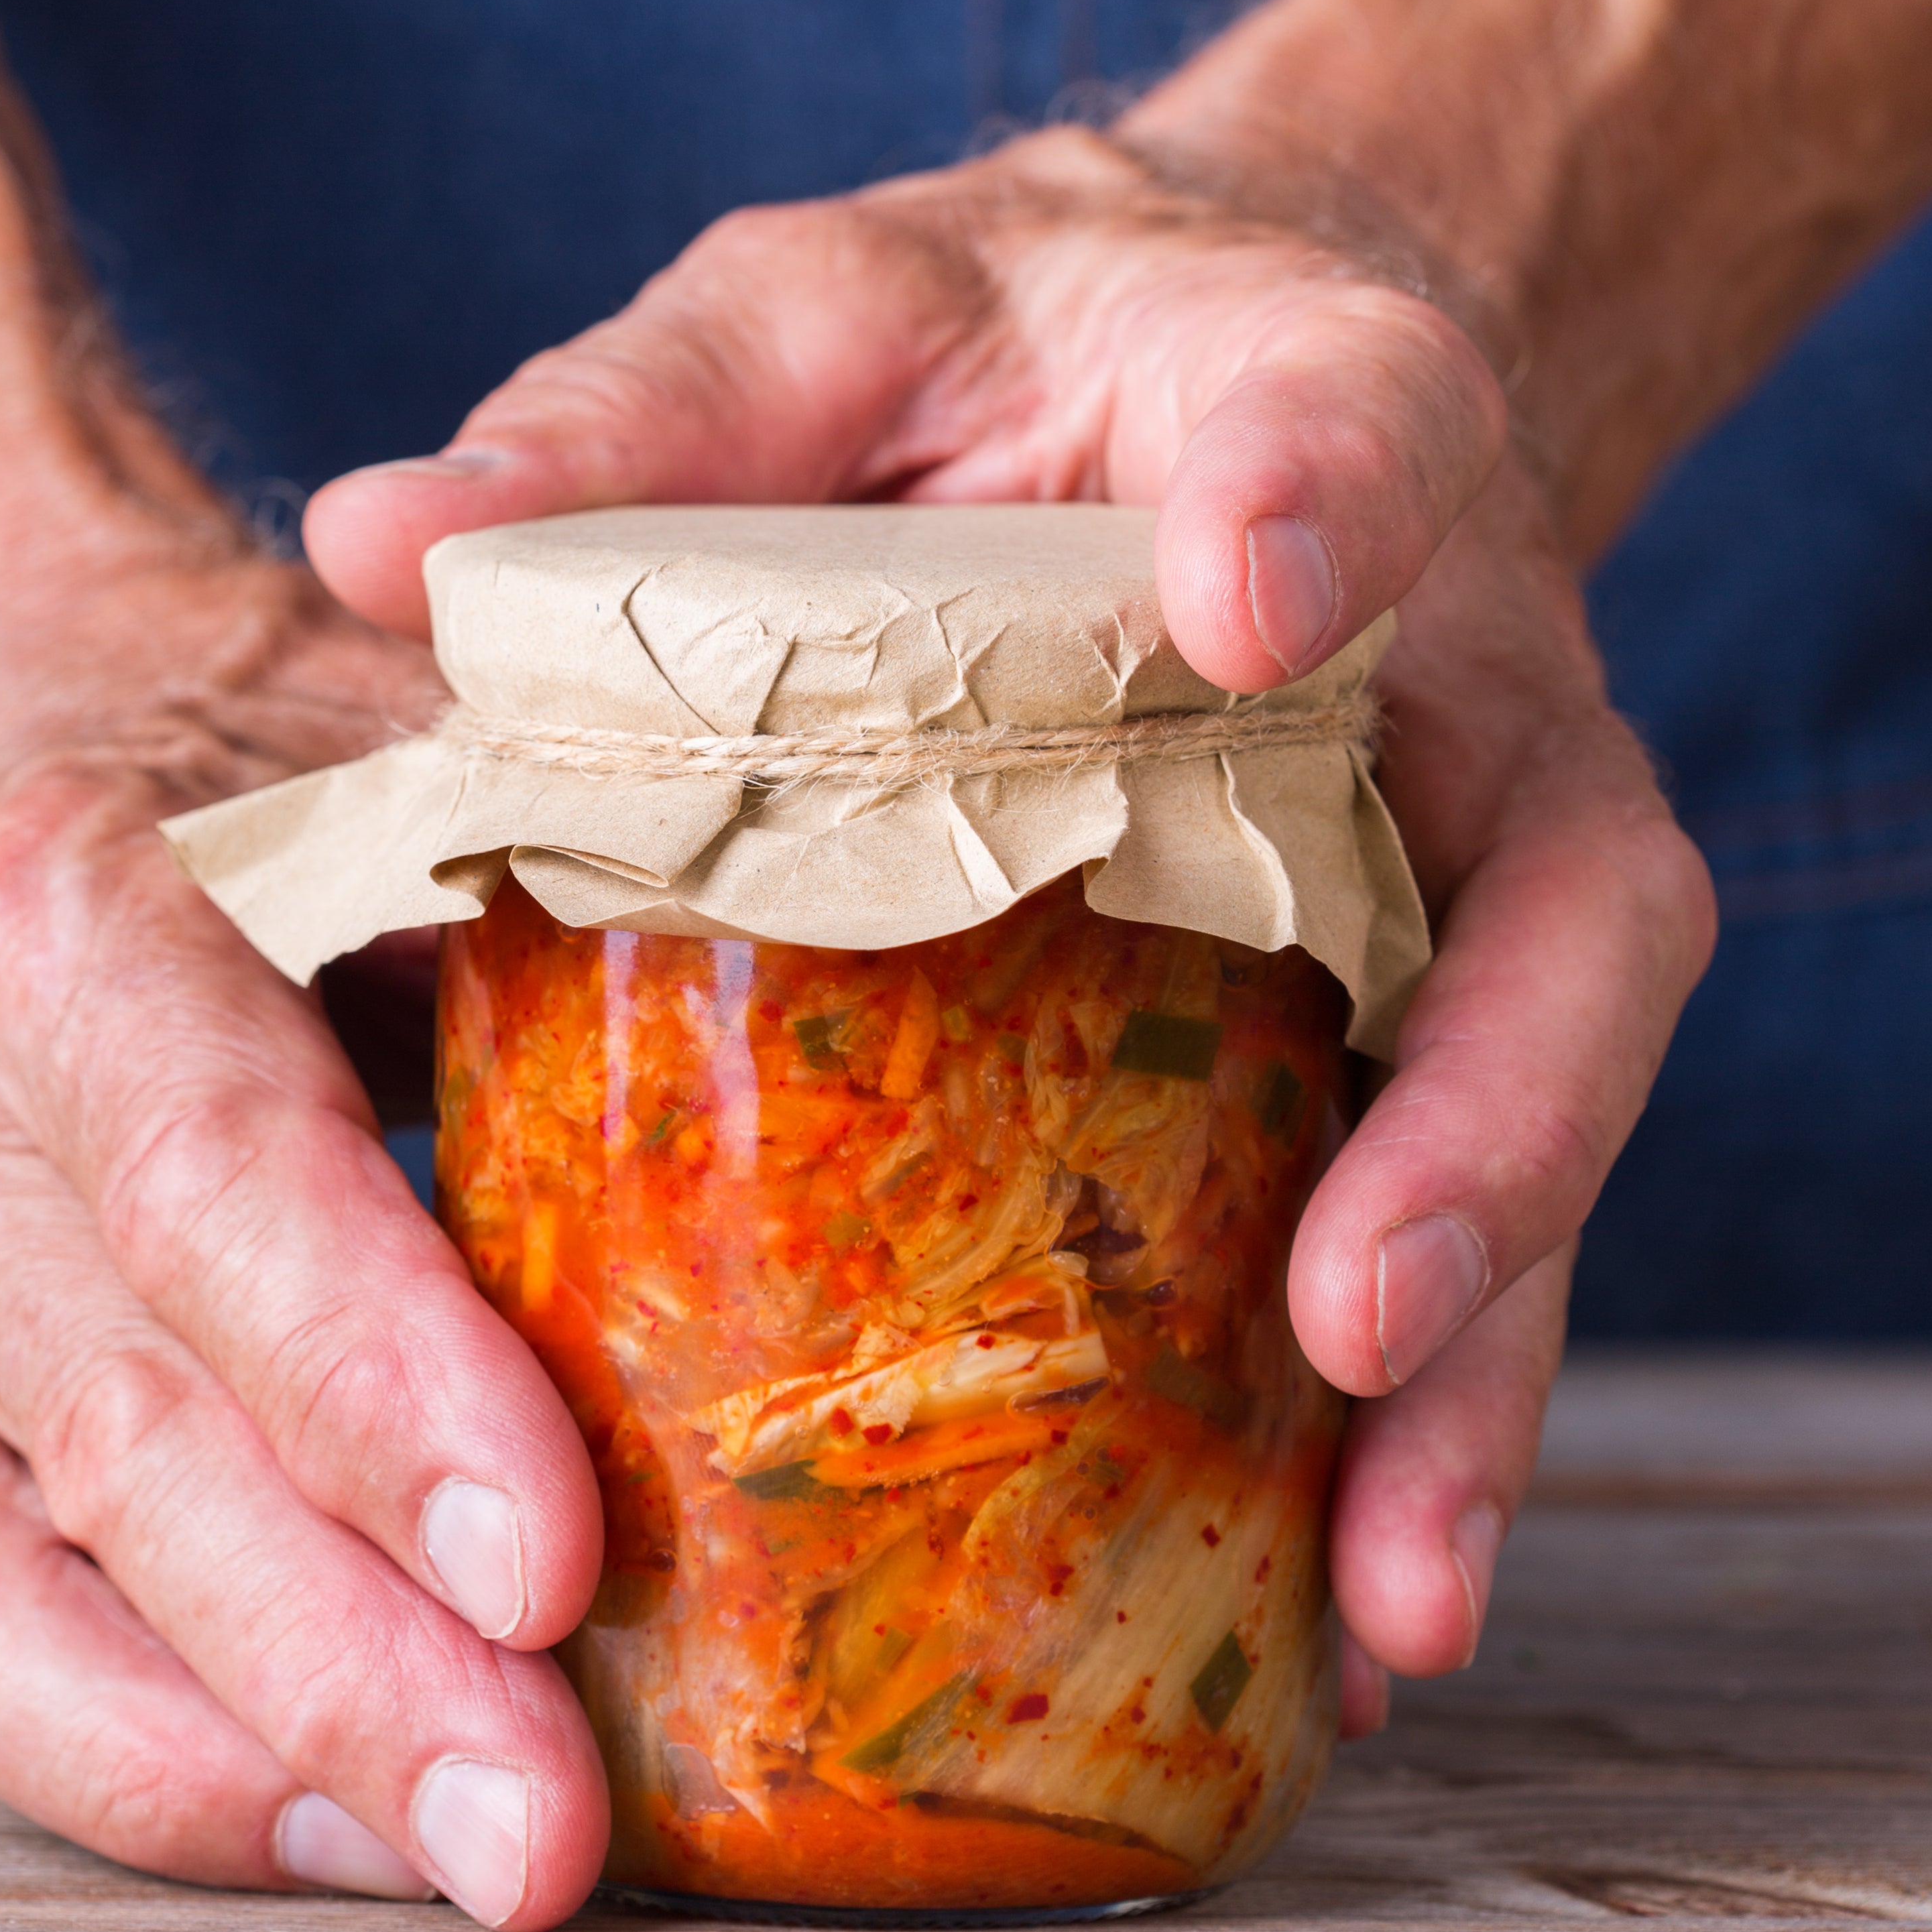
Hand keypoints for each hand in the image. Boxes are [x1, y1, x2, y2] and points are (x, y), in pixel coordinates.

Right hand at [0, 564, 615, 1928]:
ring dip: (257, 1743)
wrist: (31, 726)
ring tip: (479, 1864)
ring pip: (15, 1568)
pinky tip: (320, 1830)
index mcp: (70, 914)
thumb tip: (914, 938)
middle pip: (139, 1422)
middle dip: (353, 1649)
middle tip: (550, 1827)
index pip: (221, 1178)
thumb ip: (587, 839)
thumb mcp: (421, 741)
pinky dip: (117, 1755)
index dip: (379, 1382)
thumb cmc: (283, 749)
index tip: (552, 1561)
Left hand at [302, 126, 1715, 1721]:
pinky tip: (1332, 1600)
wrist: (1182, 385)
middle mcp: (1445, 666)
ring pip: (1543, 1104)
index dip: (1316, 509)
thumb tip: (374, 539)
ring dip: (1484, 1352)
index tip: (1248, 588)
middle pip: (1557, 892)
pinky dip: (1417, 1405)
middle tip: (1361, 1318)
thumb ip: (636, 423)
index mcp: (1295, 415)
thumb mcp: (810, 331)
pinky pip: (1462, 1197)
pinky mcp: (1415, 991)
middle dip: (1489, 1117)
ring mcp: (1459, 856)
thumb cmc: (984, 355)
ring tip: (1385, 1592)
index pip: (1346, 432)